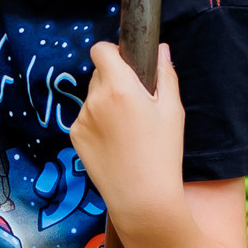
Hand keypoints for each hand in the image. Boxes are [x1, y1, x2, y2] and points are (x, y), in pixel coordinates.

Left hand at [70, 42, 186, 231]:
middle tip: (136, 104)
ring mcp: (81, 119)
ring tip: (128, 129)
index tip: (126, 63)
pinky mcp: (75, 136)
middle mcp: (94, 99)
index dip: (113, 52)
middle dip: (114, 80)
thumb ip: (165, 74)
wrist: (141, 197)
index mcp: (118, 87)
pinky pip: (86, 118)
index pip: (101, 50)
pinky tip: (116, 142)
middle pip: (99, 74)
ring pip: (92, 97)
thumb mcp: (172, 110)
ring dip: (106, 102)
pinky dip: (98, 123)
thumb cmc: (163, 153)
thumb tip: (160, 50)